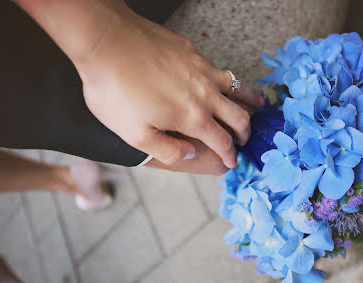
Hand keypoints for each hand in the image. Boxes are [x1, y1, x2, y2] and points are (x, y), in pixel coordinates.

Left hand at [73, 2, 263, 167]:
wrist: (106, 42)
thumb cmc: (115, 90)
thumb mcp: (135, 135)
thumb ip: (168, 149)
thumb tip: (192, 153)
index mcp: (193, 118)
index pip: (223, 142)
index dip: (231, 155)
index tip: (233, 161)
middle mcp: (206, 94)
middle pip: (239, 117)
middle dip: (245, 133)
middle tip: (243, 140)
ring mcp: (203, 69)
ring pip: (238, 88)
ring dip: (249, 102)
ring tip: (257, 107)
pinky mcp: (194, 52)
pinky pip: (221, 69)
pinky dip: (230, 81)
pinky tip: (223, 82)